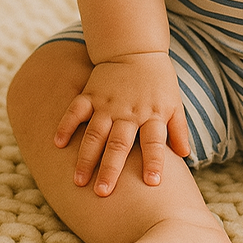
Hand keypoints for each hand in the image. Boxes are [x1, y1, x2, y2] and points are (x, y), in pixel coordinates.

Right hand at [54, 53, 189, 194]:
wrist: (136, 48)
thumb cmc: (158, 81)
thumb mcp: (174, 103)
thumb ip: (179, 129)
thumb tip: (185, 155)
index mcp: (152, 115)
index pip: (155, 142)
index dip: (155, 161)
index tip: (152, 183)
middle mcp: (129, 112)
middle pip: (120, 144)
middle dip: (111, 169)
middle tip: (103, 193)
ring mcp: (107, 103)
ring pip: (95, 133)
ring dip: (86, 157)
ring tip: (78, 181)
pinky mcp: (91, 93)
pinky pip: (75, 110)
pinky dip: (65, 125)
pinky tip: (57, 144)